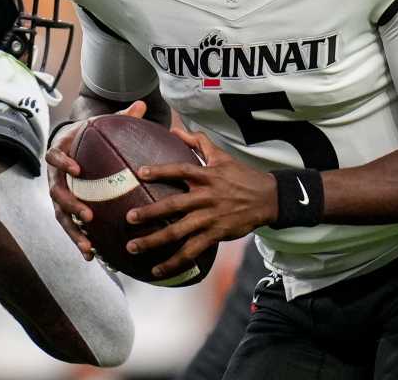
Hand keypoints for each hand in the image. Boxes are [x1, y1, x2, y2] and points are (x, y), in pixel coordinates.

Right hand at [46, 100, 147, 260]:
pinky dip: (80, 240)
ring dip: (74, 231)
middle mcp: (54, 176)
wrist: (70, 146)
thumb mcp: (100, 124)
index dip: (63, 162)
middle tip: (87, 214)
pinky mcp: (65, 211)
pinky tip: (93, 255)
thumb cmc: (88, 135)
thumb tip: (142, 104)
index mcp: (60, 152)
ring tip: (89, 246)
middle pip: (56, 192)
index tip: (77, 169)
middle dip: (70, 205)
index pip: (55, 156)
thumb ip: (120, 117)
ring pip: (60, 216)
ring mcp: (58, 196)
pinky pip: (70, 227)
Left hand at [125, 129, 276, 279]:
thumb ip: (197, 142)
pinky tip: (157, 269)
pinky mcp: (216, 235)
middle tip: (129, 218)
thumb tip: (175, 129)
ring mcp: (210, 218)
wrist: (269, 198)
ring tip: (133, 247)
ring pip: (179, 232)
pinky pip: (192, 251)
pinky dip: (174, 261)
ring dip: (155, 240)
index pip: (180, 170)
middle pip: (174, 205)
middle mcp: (206, 197)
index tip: (140, 173)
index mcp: (207, 176)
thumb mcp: (221, 156)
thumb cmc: (242, 176)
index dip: (161, 171)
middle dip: (150, 212)